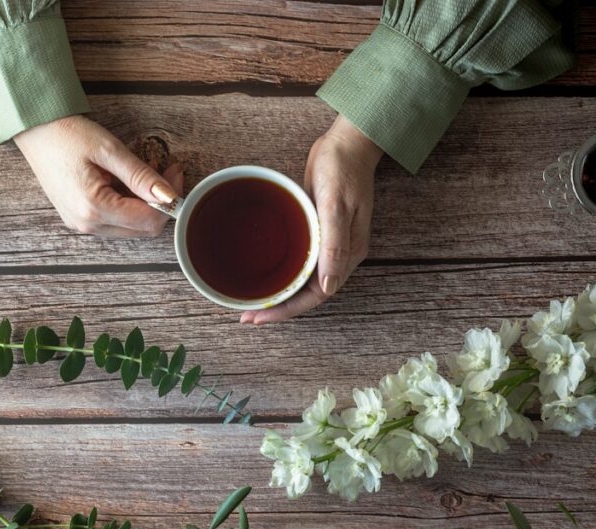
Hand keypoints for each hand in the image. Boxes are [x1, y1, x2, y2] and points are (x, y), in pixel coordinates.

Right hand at [15, 115, 183, 237]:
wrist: (34, 129)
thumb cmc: (66, 134)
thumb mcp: (109, 150)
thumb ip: (141, 176)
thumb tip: (169, 196)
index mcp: (94, 208)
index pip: (149, 219)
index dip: (170, 199)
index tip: (176, 172)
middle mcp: (88, 224)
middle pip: (143, 229)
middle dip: (160, 203)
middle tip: (165, 171)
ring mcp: (82, 224)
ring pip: (131, 228)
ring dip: (145, 204)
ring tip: (143, 173)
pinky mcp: (80, 219)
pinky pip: (115, 221)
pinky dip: (129, 205)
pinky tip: (125, 182)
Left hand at [240, 115, 382, 324]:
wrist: (347, 142)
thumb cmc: (343, 169)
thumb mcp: (336, 205)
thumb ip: (334, 244)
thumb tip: (328, 285)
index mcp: (348, 254)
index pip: (317, 295)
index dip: (289, 310)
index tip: (261, 318)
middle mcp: (340, 255)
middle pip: (308, 293)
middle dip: (279, 308)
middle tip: (247, 317)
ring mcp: (330, 244)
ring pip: (303, 280)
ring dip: (280, 294)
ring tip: (252, 303)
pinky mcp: (319, 231)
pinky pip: (300, 262)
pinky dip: (283, 273)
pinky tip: (265, 274)